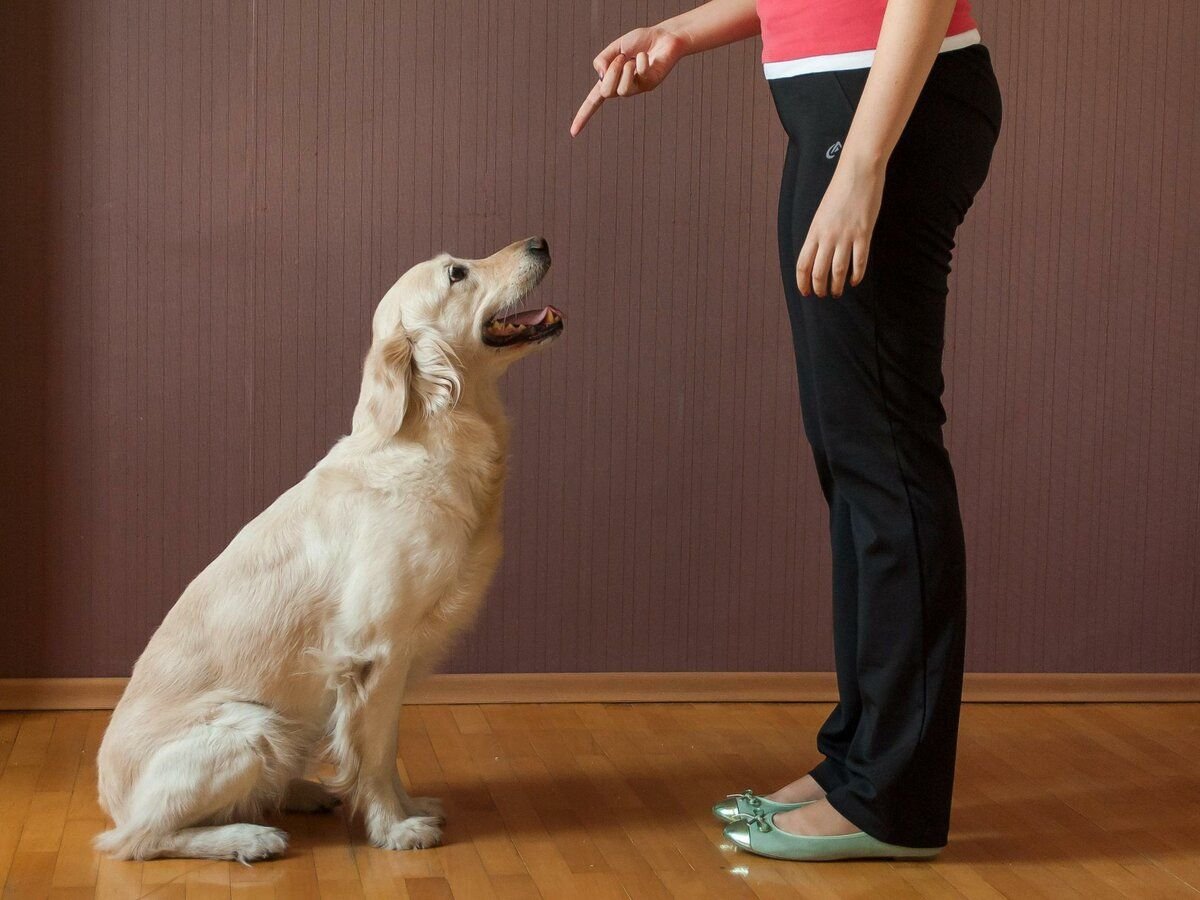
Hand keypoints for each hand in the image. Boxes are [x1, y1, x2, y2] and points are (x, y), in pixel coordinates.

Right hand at [570, 25, 688, 135]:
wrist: (665, 37)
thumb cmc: (640, 42)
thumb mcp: (616, 47)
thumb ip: (603, 59)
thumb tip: (601, 77)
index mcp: (611, 80)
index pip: (593, 101)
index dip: (583, 116)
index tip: (573, 133)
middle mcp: (623, 88)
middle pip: (606, 92)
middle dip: (610, 72)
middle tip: (621, 58)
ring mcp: (637, 88)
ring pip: (622, 90)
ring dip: (624, 68)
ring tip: (632, 58)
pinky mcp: (650, 85)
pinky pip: (639, 75)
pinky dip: (640, 60)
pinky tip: (646, 56)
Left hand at [796, 158, 885, 297]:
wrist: (858, 172)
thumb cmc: (840, 191)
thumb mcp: (822, 214)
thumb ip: (819, 234)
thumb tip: (818, 253)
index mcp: (814, 231)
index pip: (802, 265)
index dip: (802, 282)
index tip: (805, 292)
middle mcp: (827, 236)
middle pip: (818, 272)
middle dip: (819, 288)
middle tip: (822, 295)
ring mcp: (846, 236)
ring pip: (838, 271)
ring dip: (836, 286)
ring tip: (837, 293)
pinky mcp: (863, 234)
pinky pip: (859, 262)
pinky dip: (856, 275)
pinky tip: (854, 281)